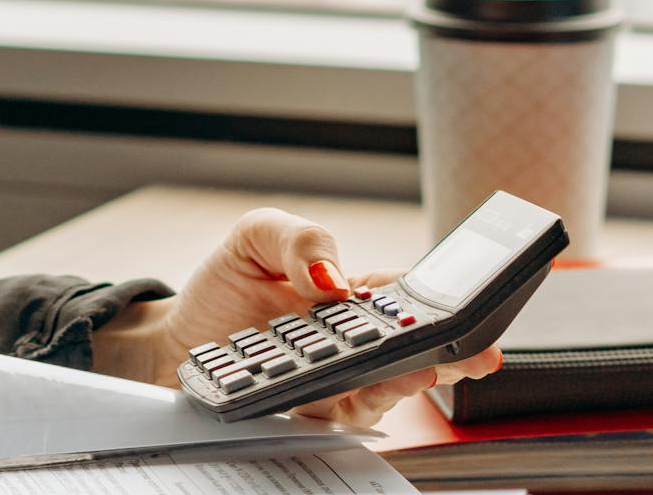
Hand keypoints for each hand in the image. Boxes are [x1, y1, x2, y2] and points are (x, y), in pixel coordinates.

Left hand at [91, 208, 501, 427]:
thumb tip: (334, 277)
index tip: (474, 308)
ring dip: (406, 382)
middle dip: (450, 352)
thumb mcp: (257, 236)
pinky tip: (361, 392)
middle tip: (468, 351)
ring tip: (416, 369)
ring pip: (387, 388)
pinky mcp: (310, 411)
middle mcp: (355, 343)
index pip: (412, 298)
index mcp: (355, 295)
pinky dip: (355, 405)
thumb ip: (301, 240)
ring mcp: (337, 380)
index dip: (450, 304)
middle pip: (415, 349)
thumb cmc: (226, 286)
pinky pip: (342, 416)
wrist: (178, 336)